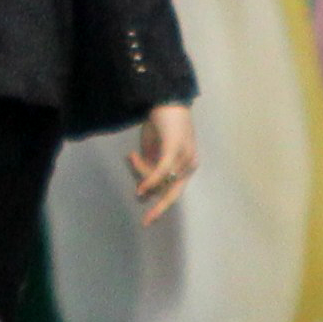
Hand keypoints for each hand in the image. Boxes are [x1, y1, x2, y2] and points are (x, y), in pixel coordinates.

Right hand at [128, 102, 197, 224]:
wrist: (166, 99)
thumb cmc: (161, 124)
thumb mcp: (153, 151)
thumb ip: (150, 168)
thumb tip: (144, 189)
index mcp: (187, 165)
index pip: (172, 189)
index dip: (161, 204)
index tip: (149, 218)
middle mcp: (190, 164)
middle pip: (172, 192)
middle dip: (160, 209)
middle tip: (146, 222)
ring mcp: (184, 156)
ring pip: (159, 178)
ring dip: (142, 172)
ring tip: (132, 155)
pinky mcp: (175, 149)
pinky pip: (161, 171)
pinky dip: (150, 180)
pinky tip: (140, 189)